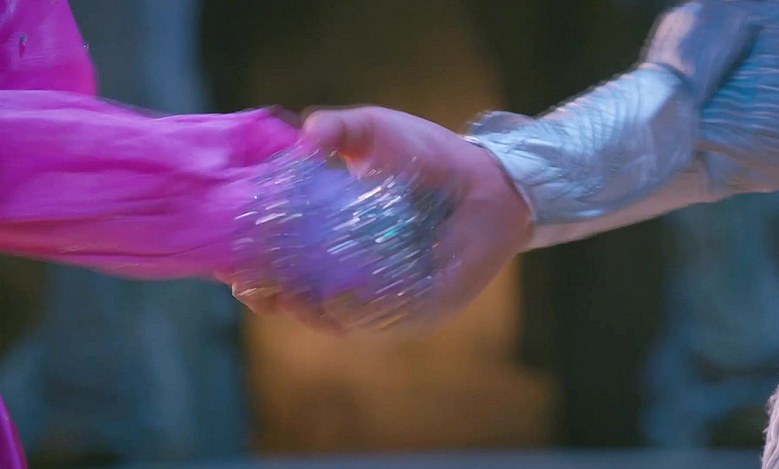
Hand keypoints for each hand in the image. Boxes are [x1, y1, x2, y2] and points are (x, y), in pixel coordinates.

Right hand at [235, 106, 532, 328]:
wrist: (487, 178)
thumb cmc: (427, 154)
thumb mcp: (374, 131)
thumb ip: (339, 130)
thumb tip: (305, 133)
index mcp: (333, 237)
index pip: (283, 262)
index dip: (253, 266)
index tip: (229, 262)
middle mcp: (353, 272)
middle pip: (300, 298)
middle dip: (271, 296)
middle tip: (250, 284)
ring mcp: (384, 293)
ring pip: (335, 317)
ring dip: (306, 310)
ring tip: (287, 296)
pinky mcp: (418, 306)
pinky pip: (382, 319)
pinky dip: (358, 315)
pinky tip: (337, 303)